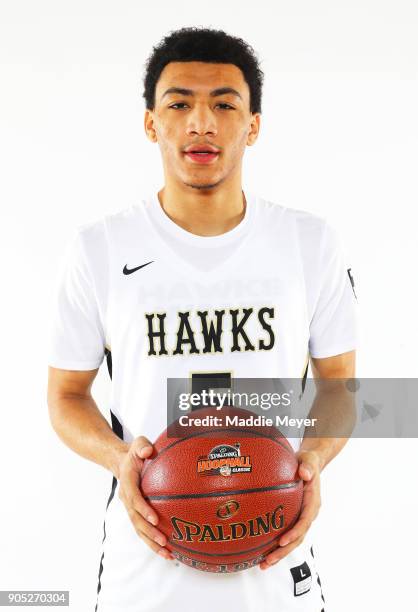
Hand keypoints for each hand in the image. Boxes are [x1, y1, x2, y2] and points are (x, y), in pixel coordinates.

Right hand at [118, 436, 173, 560]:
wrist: (121, 462)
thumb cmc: (135, 452)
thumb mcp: (138, 444)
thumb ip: (142, 446)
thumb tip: (148, 452)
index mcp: (127, 483)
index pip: (134, 499)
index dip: (143, 510)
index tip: (155, 519)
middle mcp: (127, 498)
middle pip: (136, 520)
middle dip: (149, 533)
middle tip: (164, 541)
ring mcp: (130, 508)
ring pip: (139, 530)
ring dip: (151, 543)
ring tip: (168, 554)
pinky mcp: (136, 513)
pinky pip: (143, 530)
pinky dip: (153, 541)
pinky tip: (169, 551)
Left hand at [259, 449, 321, 569]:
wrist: (311, 464)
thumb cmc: (308, 462)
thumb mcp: (309, 460)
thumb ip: (308, 466)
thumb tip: (305, 473)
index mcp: (313, 502)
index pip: (305, 521)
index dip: (295, 533)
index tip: (283, 541)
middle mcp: (308, 514)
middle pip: (298, 538)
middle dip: (283, 551)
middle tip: (268, 561)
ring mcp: (302, 518)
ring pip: (292, 541)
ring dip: (279, 554)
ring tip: (263, 564)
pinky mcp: (294, 518)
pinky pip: (286, 534)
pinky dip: (275, 545)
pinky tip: (261, 551)